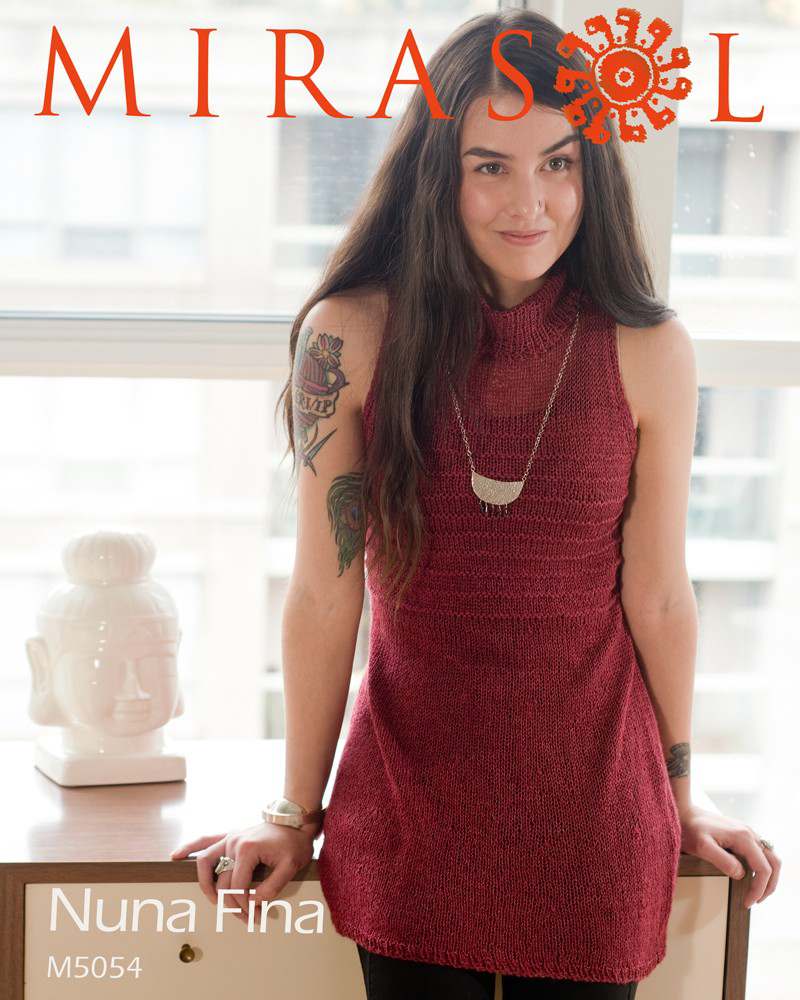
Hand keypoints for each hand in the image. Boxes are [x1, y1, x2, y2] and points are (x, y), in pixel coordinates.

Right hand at [169, 820, 318, 925]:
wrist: (295, 820)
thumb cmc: (294, 842)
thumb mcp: (291, 866)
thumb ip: (272, 887)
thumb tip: (253, 903)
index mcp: (247, 850)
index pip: (236, 886)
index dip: (243, 905)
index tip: (255, 915)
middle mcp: (233, 843)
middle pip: (221, 881)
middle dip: (231, 903)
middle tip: (244, 917)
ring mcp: (229, 838)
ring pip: (205, 862)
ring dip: (205, 883)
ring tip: (212, 901)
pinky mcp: (229, 836)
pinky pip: (204, 840)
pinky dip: (189, 847)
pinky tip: (176, 856)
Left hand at [678, 804, 780, 908]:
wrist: (684, 812)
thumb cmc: (690, 830)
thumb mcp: (702, 848)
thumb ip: (723, 861)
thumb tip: (741, 875)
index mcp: (743, 837)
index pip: (763, 869)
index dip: (758, 889)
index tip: (748, 903)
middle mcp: (749, 833)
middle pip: (774, 863)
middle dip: (769, 885)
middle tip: (756, 901)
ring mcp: (747, 832)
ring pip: (770, 857)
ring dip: (768, 876)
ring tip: (757, 892)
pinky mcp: (742, 833)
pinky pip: (761, 852)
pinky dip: (762, 867)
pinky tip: (751, 876)